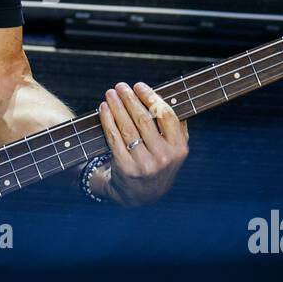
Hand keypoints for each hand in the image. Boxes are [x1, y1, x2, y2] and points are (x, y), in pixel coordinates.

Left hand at [92, 81, 188, 206]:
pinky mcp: (125, 168)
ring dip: (116, 106)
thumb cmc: (157, 162)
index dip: (151, 97)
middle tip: (120, 86)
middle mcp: (163, 157)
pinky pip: (114, 138)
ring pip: (127, 127)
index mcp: (179, 149)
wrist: (141, 195)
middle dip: (130, 99)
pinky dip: (107, 120)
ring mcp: (144, 164)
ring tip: (110, 94)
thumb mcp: (174, 150)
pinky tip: (103, 109)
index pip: (166, 115)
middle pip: (144, 119)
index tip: (139, 85)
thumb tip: (168, 95)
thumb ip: (176, 127)